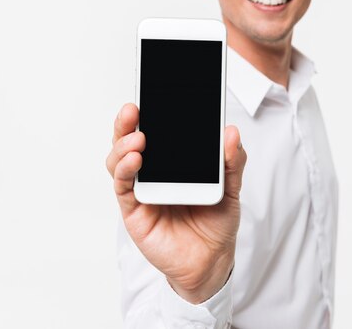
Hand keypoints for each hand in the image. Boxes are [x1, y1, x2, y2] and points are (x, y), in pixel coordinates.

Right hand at [106, 103, 246, 303]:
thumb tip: (231, 133)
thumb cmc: (216, 222)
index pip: (157, 129)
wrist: (212, 261)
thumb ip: (232, 162)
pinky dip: (125, 169)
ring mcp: (140, 188)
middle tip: (134, 107)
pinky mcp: (133, 209)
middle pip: (130, 138)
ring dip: (123, 144)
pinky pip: (123, 185)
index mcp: (173, 161)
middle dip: (128, 121)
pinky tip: (135, 159)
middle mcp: (152, 170)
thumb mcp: (231, 188)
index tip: (153, 91)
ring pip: (120, 159)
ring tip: (138, 137)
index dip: (151, 111)